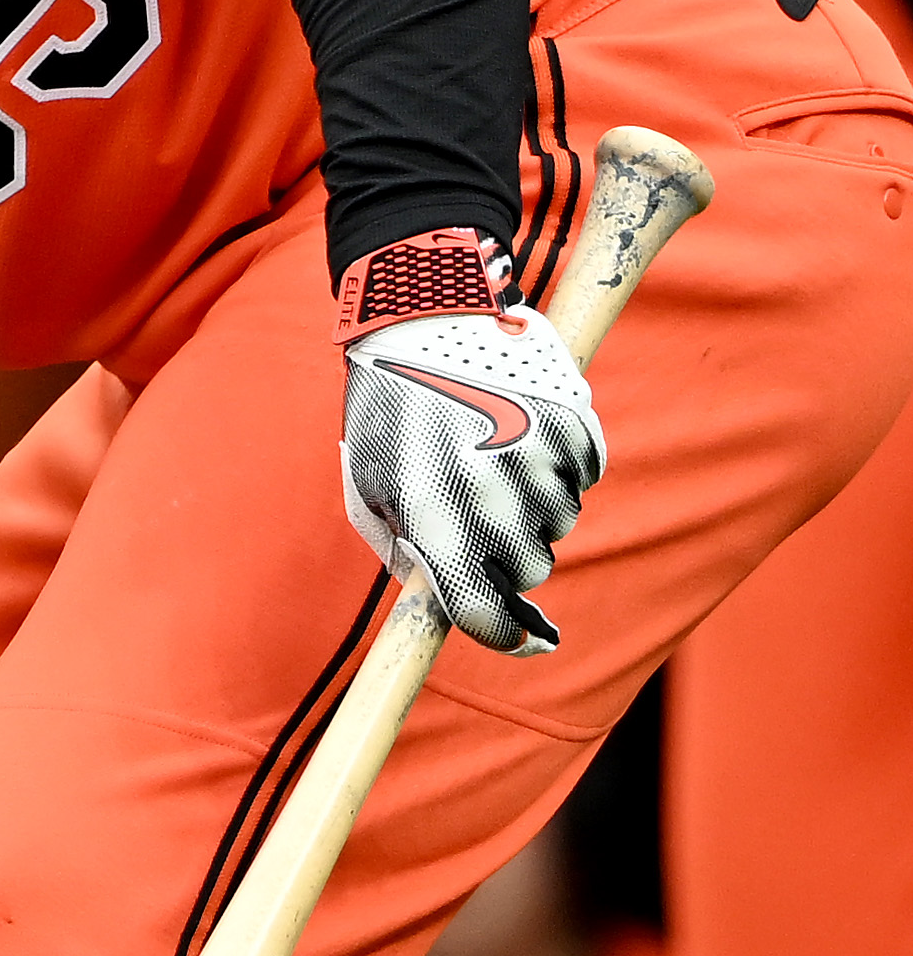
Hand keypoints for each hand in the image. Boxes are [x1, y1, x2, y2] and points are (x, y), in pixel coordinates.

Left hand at [337, 228, 598, 655]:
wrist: (421, 318)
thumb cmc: (387, 410)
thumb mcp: (370, 484)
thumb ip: (406, 551)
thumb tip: (449, 604)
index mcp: (433, 514)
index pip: (483, 610)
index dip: (502, 634)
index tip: (515, 637)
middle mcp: (491, 494)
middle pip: (532, 567)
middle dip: (509, 553)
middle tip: (479, 509)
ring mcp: (538, 458)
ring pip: (561, 522)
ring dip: (534, 506)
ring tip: (492, 456)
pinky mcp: (573, 424)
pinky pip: (585, 475)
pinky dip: (561, 466)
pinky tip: (522, 432)